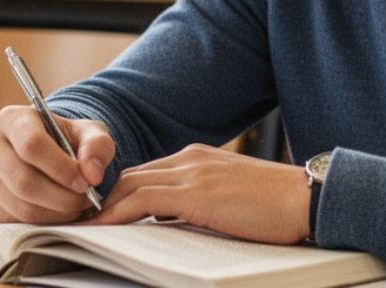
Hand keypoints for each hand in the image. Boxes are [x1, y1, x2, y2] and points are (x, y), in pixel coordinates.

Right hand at [0, 105, 114, 223]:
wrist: (48, 153)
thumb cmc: (67, 140)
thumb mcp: (89, 133)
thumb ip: (97, 146)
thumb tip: (92, 174)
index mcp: (12, 118)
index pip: (32, 145)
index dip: (61, 168)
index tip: (85, 182)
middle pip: (24, 181)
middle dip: (62, 197)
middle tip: (86, 200)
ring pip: (21, 205)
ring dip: (56, 212)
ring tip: (77, 205)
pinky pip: (15, 220)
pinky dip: (44, 221)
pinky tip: (60, 211)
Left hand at [89, 144, 310, 244]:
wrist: (306, 198)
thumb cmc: (277, 204)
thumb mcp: (230, 197)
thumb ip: (201, 200)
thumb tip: (173, 219)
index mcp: (199, 158)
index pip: (147, 173)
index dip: (118, 192)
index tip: (99, 210)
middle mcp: (191, 158)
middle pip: (132, 176)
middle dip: (103, 199)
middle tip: (79, 219)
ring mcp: (193, 173)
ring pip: (131, 185)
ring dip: (102, 207)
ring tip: (79, 225)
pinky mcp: (196, 193)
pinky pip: (143, 201)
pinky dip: (116, 214)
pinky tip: (101, 227)